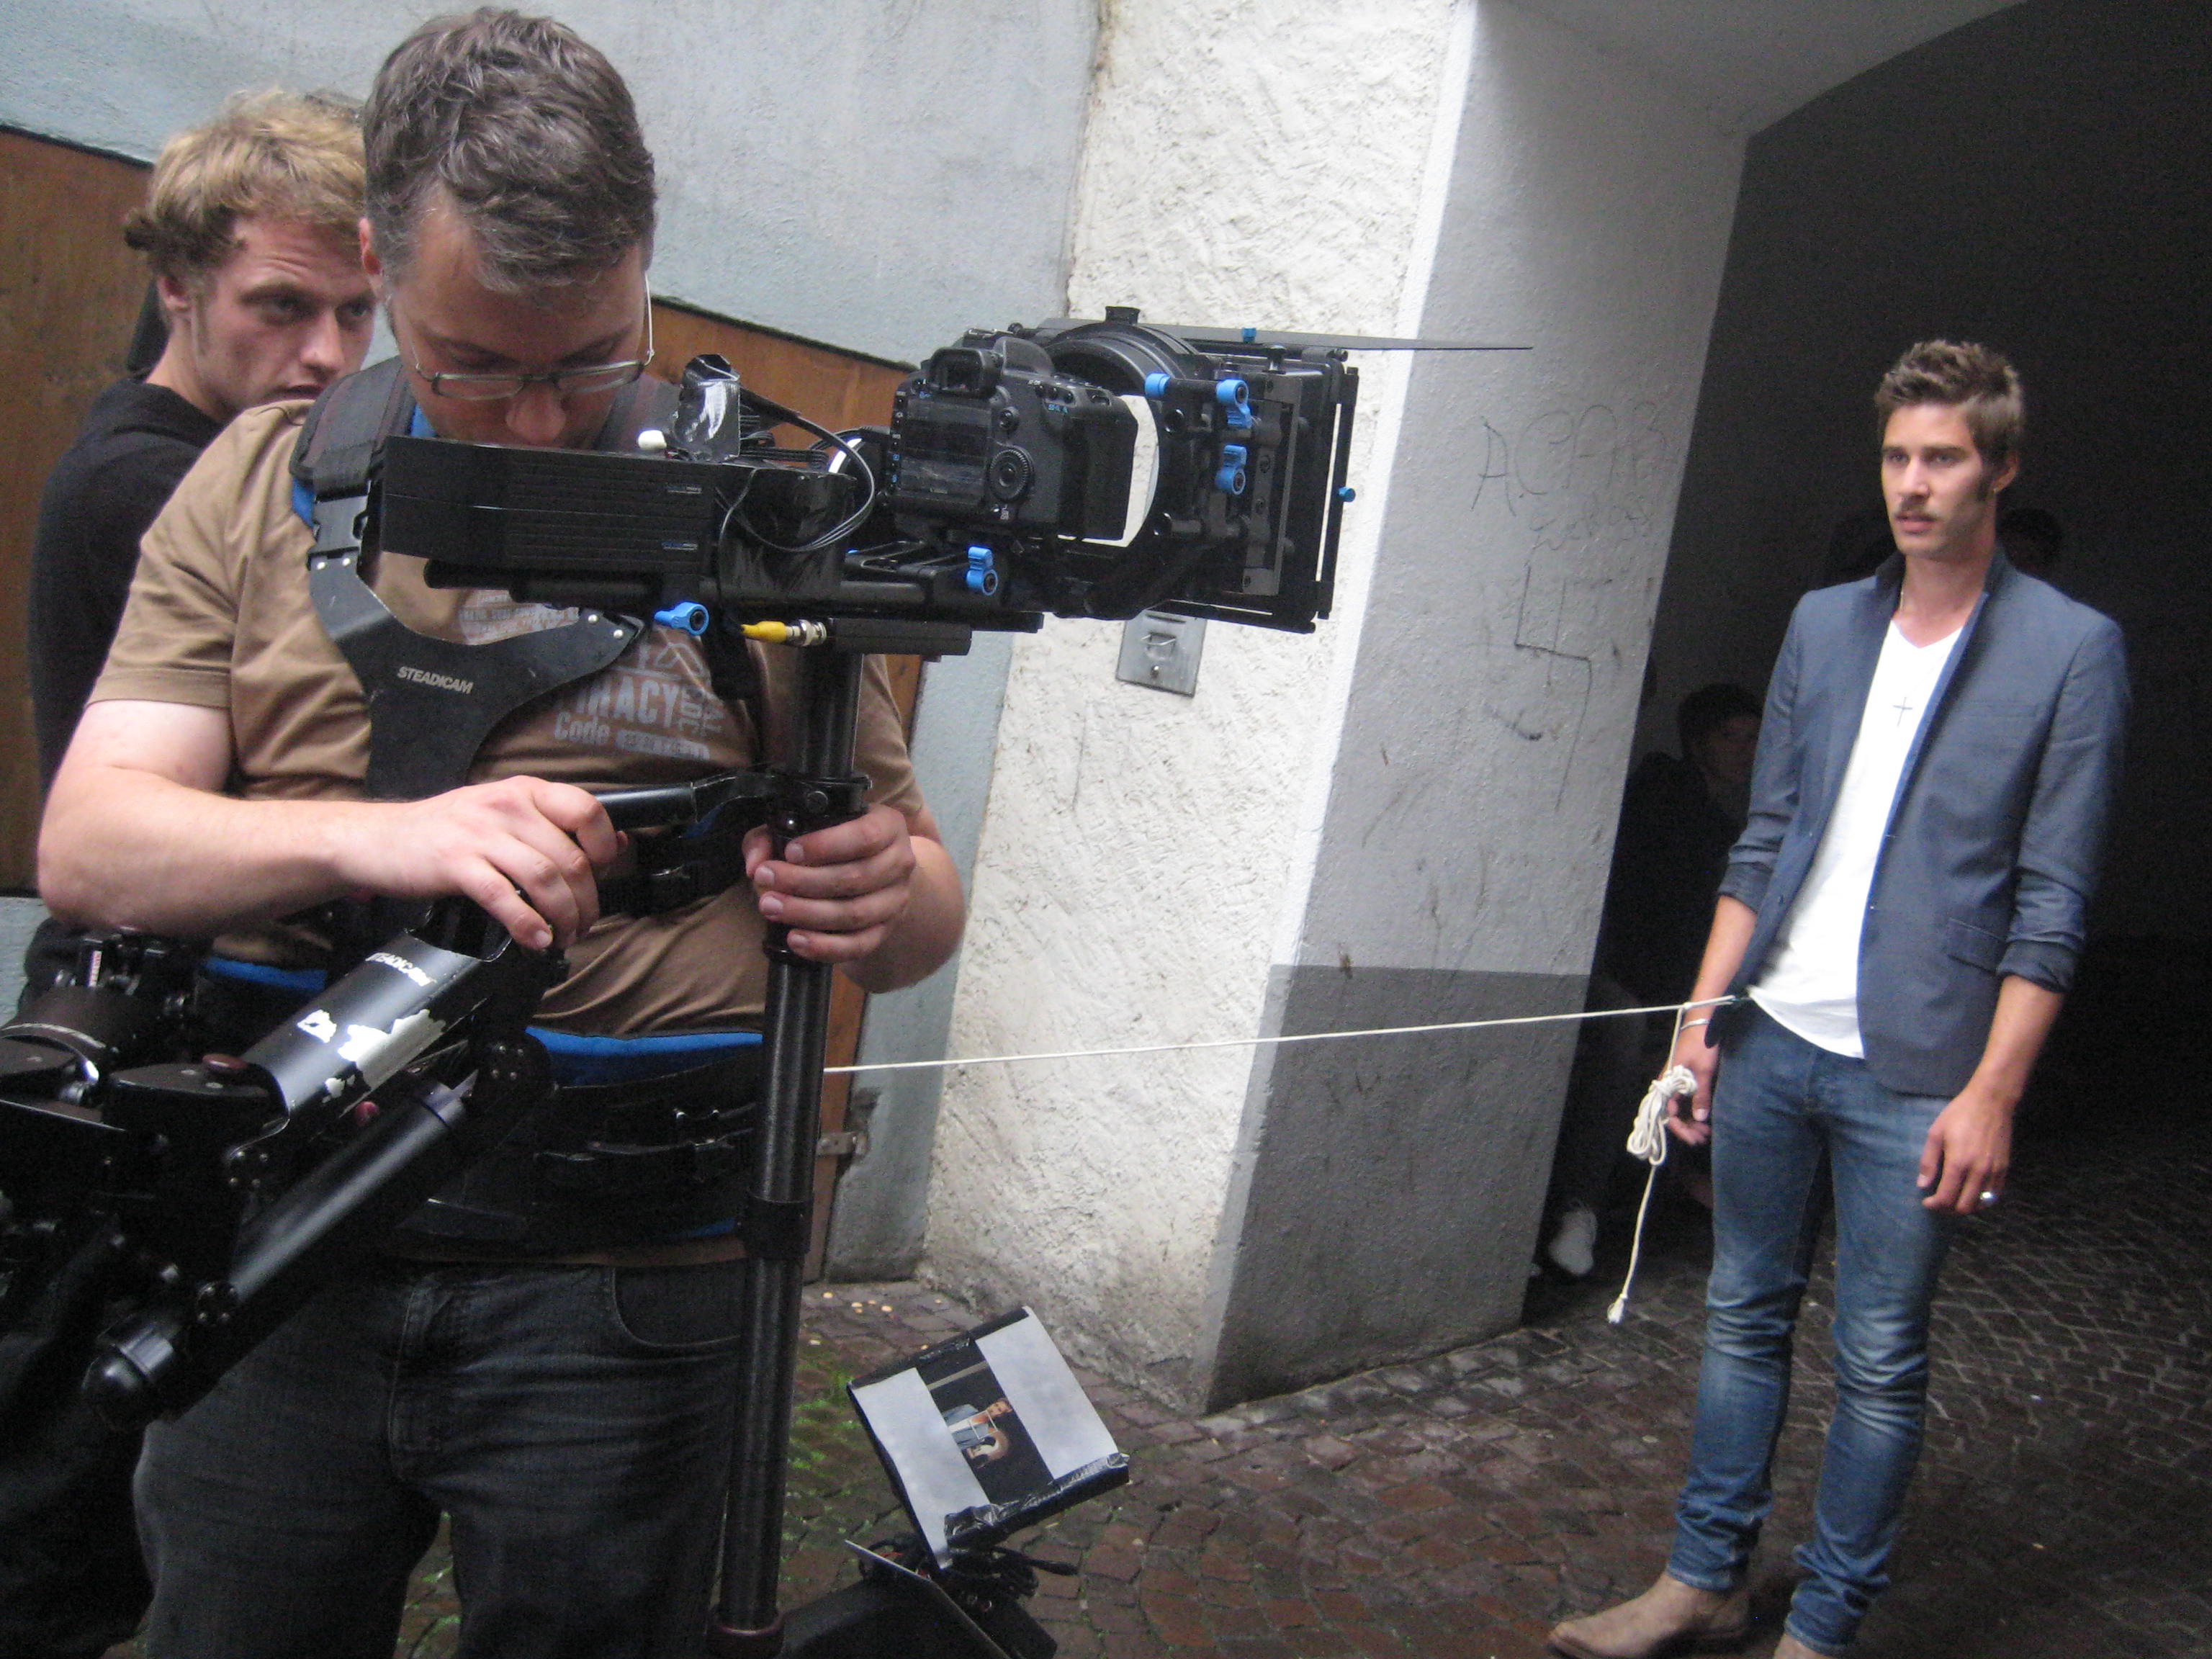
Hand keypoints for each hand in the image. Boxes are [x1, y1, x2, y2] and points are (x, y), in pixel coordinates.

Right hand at [352, 776, 618, 950]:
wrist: (377, 838)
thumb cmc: (446, 830)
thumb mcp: (503, 813)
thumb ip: (554, 826)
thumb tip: (616, 844)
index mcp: (524, 791)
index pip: (587, 811)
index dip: (604, 849)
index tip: (601, 876)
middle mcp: (506, 806)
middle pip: (570, 858)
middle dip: (586, 901)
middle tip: (583, 924)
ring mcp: (480, 834)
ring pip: (544, 880)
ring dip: (563, 917)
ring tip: (564, 936)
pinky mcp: (455, 863)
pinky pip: (505, 898)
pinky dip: (527, 925)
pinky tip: (536, 939)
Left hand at [744, 803, 918, 965]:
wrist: (870, 871)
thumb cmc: (831, 844)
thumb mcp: (803, 828)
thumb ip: (771, 837)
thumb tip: (756, 864)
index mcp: (887, 826)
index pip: (865, 836)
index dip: (826, 846)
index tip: (790, 851)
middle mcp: (899, 862)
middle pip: (855, 877)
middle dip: (803, 881)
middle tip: (765, 880)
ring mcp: (895, 900)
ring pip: (854, 914)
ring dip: (807, 913)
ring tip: (771, 907)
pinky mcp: (884, 931)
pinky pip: (858, 946)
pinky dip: (825, 947)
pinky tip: (796, 939)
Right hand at [1665, 1021, 1719, 1145]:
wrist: (1702, 1022)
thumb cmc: (1701, 1045)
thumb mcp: (1703, 1071)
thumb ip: (1701, 1095)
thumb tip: (1700, 1118)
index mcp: (1668, 1082)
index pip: (1669, 1113)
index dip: (1680, 1128)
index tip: (1694, 1138)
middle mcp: (1669, 1084)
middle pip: (1673, 1113)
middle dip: (1687, 1128)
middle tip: (1703, 1138)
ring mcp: (1676, 1081)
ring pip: (1680, 1108)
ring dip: (1691, 1121)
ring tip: (1706, 1132)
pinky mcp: (1685, 1078)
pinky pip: (1685, 1100)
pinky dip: (1694, 1110)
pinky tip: (1705, 1118)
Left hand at [1917, 1082, 2013, 1213]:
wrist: (1991, 1102)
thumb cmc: (1959, 1114)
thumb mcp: (1936, 1133)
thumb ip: (1928, 1161)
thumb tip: (1922, 1184)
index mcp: (1958, 1164)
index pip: (1946, 1197)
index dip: (1934, 1205)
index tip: (1927, 1201)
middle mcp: (1978, 1172)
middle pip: (1964, 1207)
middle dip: (1948, 1209)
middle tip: (1939, 1202)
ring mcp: (1994, 1172)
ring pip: (1981, 1204)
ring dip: (1966, 1206)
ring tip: (1954, 1199)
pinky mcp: (2004, 1169)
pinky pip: (1994, 1195)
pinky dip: (1981, 1200)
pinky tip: (1971, 1193)